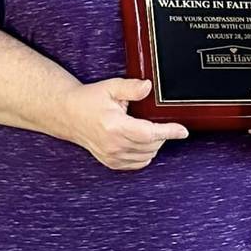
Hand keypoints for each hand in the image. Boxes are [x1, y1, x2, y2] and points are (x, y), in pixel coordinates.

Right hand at [61, 78, 187, 170]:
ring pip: (147, 155)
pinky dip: (145, 154)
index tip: (183, 131)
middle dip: (161, 134)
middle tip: (157, 121)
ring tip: (146, 129)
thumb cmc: (88, 100)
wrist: (68, 114)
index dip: (169, 132)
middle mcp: (113, 145)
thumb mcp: (110, 88)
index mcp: (114, 126)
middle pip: (152, 145)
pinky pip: (138, 163)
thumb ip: (131, 87)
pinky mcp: (111, 163)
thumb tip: (148, 86)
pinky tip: (141, 142)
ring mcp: (112, 156)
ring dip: (154, 144)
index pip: (149, 133)